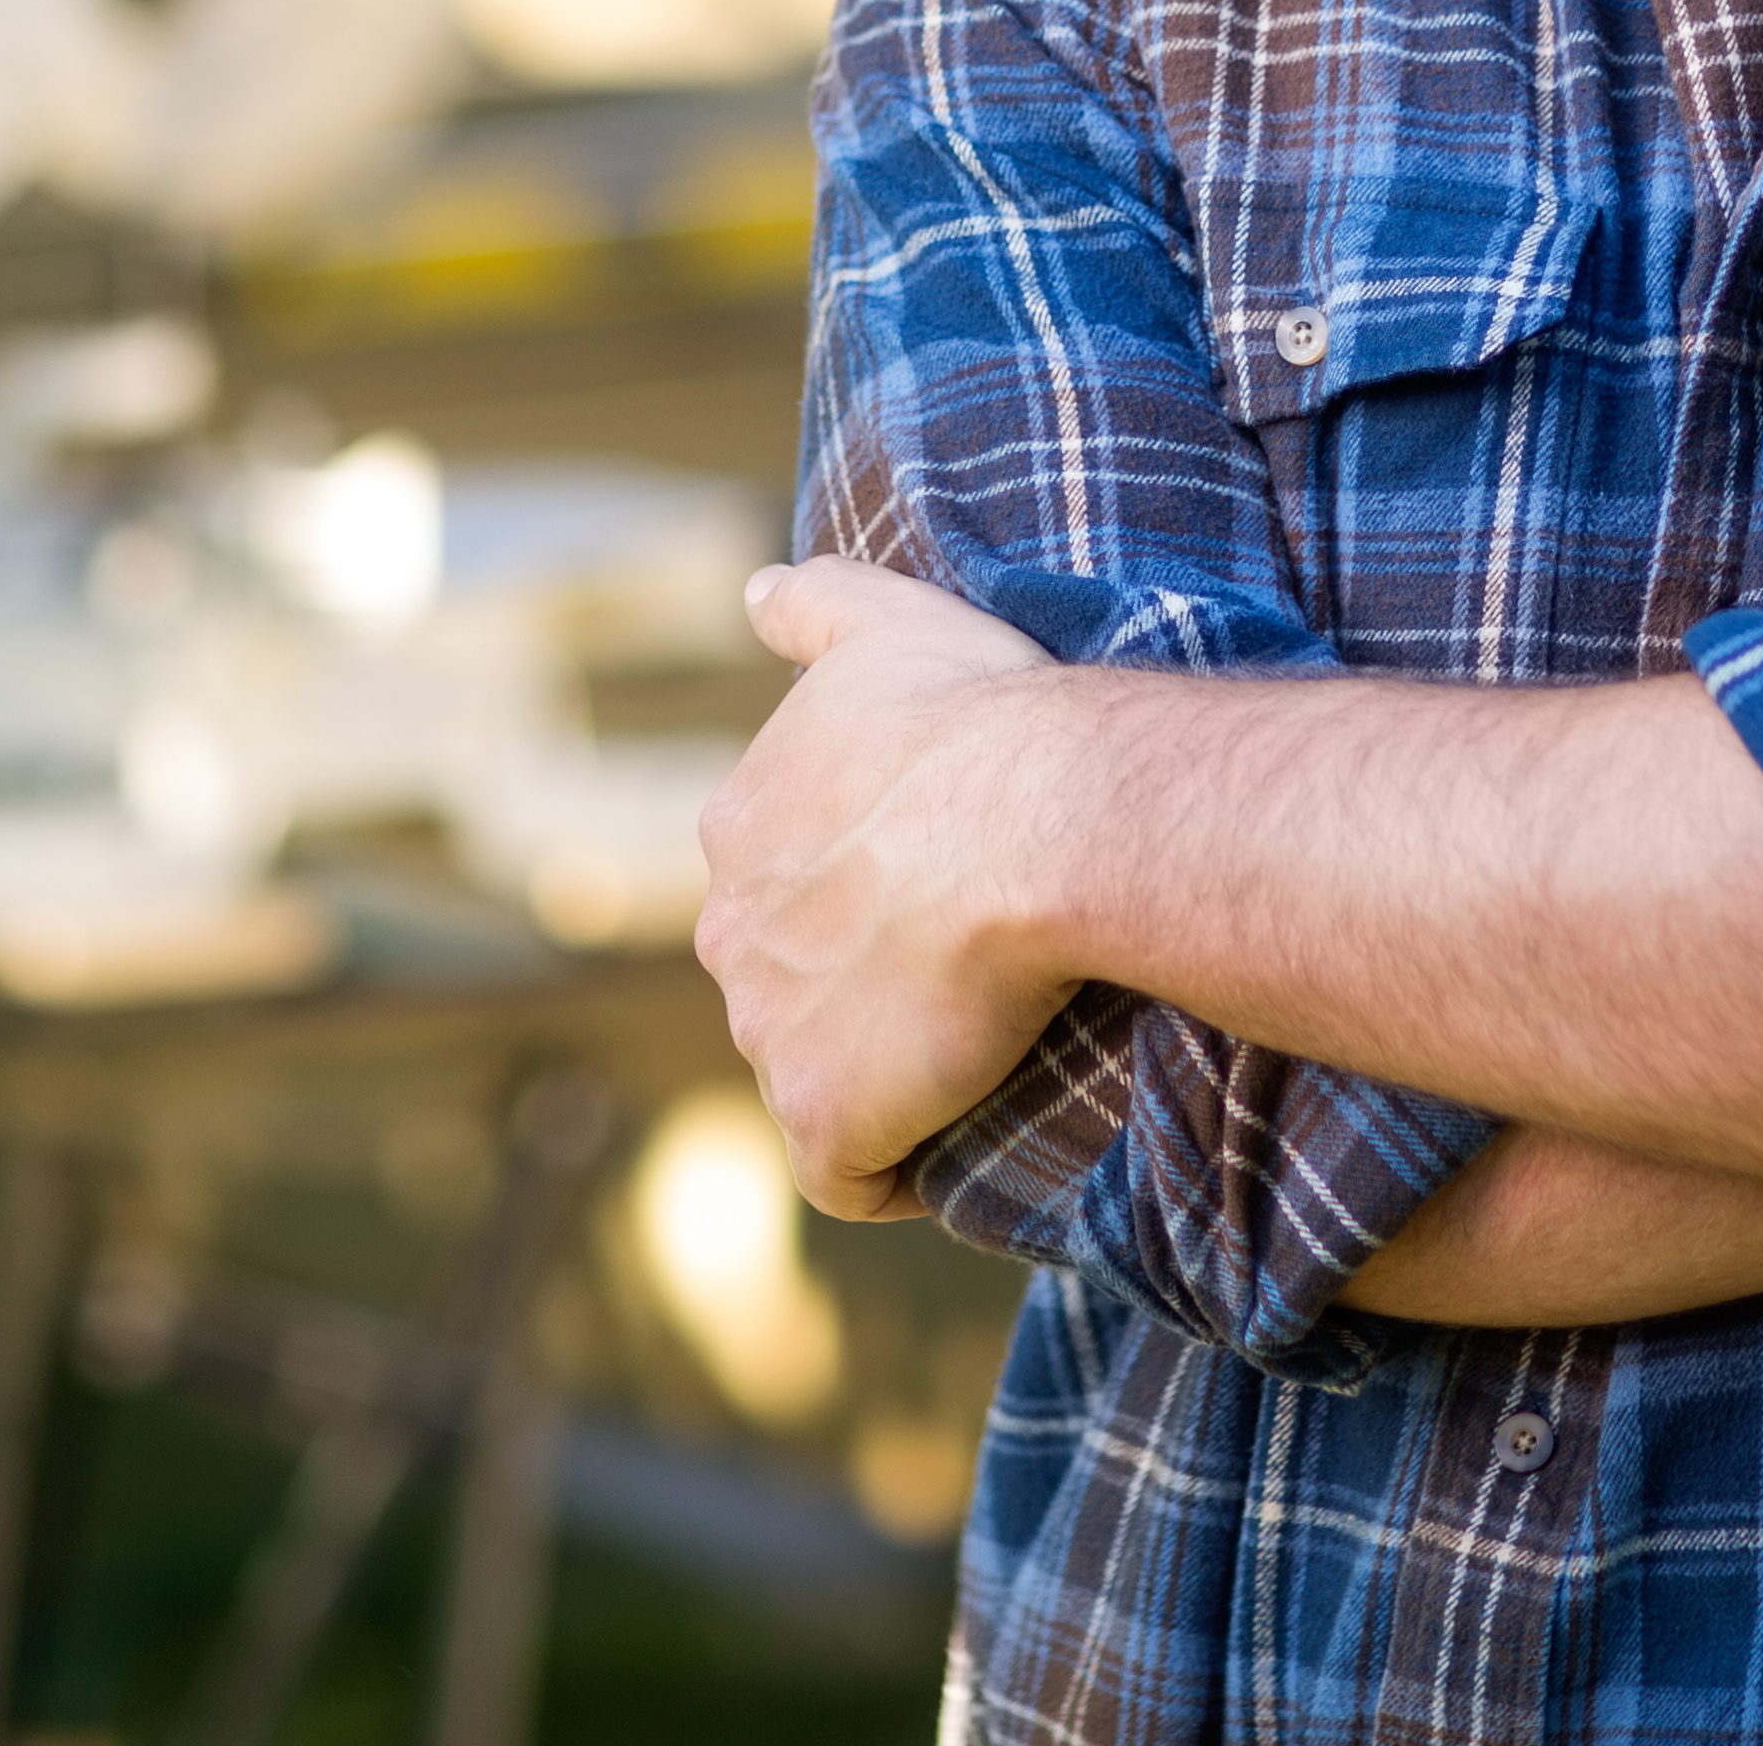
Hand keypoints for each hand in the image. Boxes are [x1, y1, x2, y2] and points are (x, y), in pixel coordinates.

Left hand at [691, 555, 1082, 1220]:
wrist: (1035, 823)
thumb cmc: (977, 716)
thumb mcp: (887, 618)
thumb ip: (811, 600)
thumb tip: (754, 590)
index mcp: (737, 827)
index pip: (779, 883)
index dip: (853, 897)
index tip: (931, 897)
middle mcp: (727, 934)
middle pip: (786, 982)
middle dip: (853, 989)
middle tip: (965, 977)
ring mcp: (768, 1034)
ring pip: (813, 1072)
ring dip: (876, 1073)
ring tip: (974, 1054)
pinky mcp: (823, 1118)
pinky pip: (845, 1172)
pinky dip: (887, 1168)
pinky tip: (948, 1144)